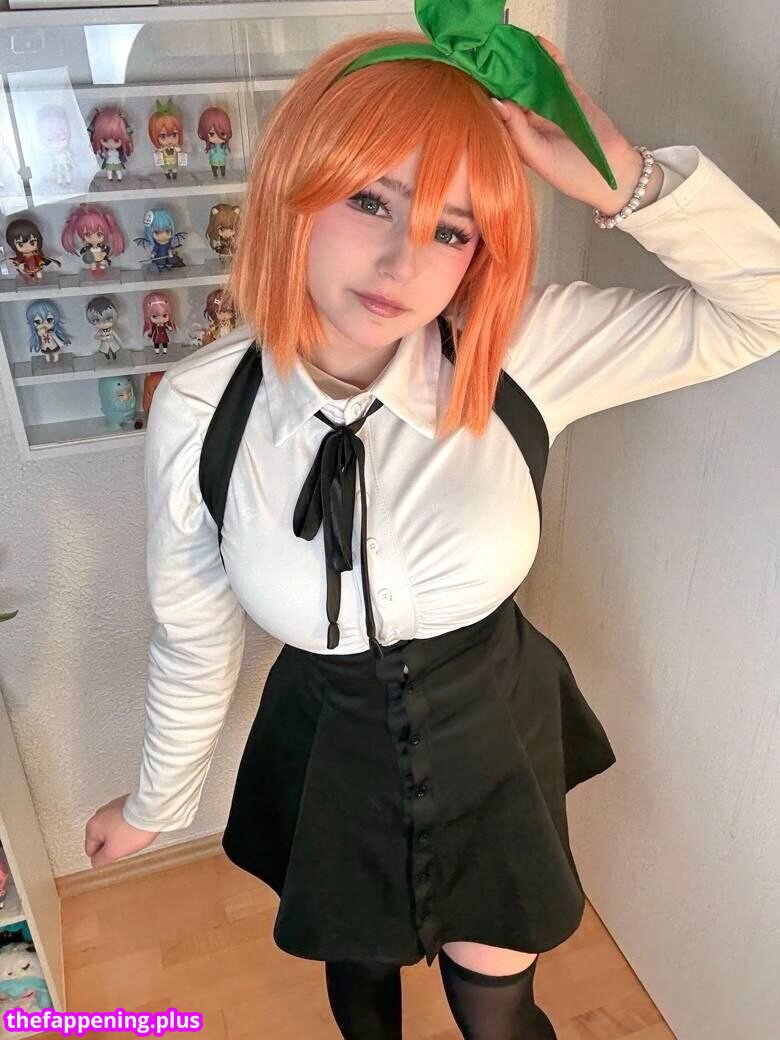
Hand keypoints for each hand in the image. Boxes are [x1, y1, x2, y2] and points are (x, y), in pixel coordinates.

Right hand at [84, 795, 158, 867]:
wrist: (152, 809)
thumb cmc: (134, 827)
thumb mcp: (113, 852)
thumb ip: (101, 860)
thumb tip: (96, 863)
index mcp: (92, 826)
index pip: (91, 851)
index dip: (104, 857)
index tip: (116, 855)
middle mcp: (100, 814)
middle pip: (103, 840)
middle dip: (114, 846)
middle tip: (126, 846)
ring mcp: (113, 807)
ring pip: (115, 831)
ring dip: (123, 836)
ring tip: (134, 836)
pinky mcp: (126, 804)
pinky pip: (125, 821)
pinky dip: (130, 826)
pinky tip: (138, 828)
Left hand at [492, 35, 646, 212]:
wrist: (610, 171)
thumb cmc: (572, 173)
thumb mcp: (539, 156)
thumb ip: (518, 131)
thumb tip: (497, 103)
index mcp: (519, 138)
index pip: (499, 112)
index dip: (488, 95)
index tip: (476, 77)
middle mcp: (532, 120)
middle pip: (514, 92)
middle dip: (503, 75)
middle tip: (489, 54)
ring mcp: (551, 105)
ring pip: (534, 79)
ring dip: (524, 63)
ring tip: (510, 44)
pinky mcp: (571, 94)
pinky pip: (558, 72)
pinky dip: (549, 57)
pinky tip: (538, 44)